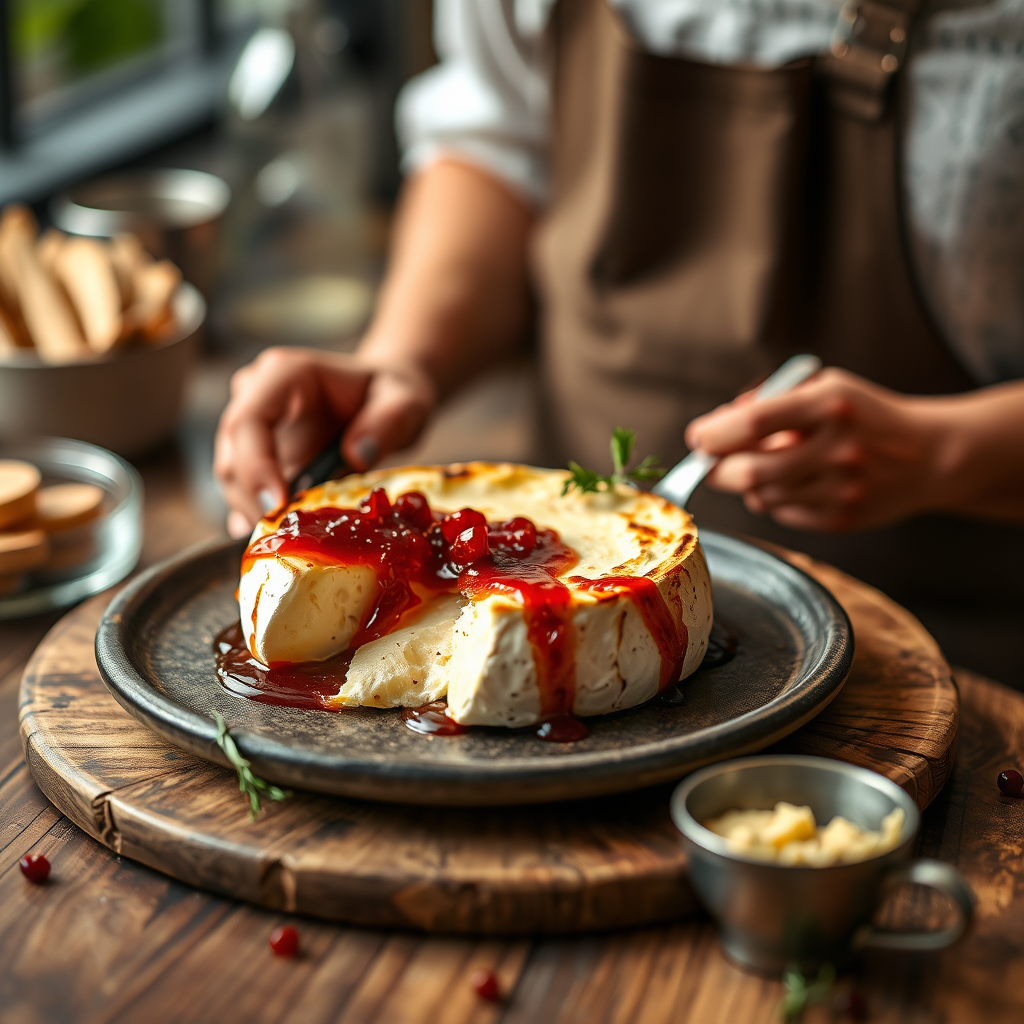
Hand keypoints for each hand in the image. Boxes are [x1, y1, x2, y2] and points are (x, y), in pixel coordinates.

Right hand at [214, 347, 435, 536]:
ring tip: (288, 540)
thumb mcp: (405, 402)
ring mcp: (254, 429)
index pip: (249, 420)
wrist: (384, 400)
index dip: (254, 465)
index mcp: (285, 375)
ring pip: (232, 477)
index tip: (278, 505)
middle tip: (284, 535)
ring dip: (253, 511)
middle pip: (232, 453)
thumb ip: (388, 423)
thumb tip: (355, 456)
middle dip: (252, 498)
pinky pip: (244, 489)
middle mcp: (257, 397)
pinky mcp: (258, 457)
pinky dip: (255, 515)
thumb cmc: (392, 395)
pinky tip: (276, 539)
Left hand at [684, 368, 944, 532]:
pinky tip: (795, 484)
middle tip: (712, 464)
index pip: (753, 424)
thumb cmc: (864, 416)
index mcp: (831, 406)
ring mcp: (843, 488)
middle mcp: (838, 449)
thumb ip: (769, 404)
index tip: (698, 438)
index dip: (714, 435)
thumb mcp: (824, 390)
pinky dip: (775, 501)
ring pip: (762, 497)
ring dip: (749, 485)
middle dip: (719, 470)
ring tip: (765, 468)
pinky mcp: (844, 518)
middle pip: (750, 472)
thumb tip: (712, 429)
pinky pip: (783, 515)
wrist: (930, 454)